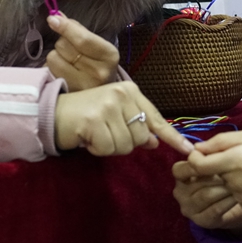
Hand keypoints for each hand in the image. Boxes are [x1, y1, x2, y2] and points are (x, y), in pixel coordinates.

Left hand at [46, 13, 119, 90]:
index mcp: (109, 56)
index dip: (65, 27)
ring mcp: (82, 86)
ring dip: (56, 56)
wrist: (102, 95)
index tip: (52, 19)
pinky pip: (48, 71)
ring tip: (67, 63)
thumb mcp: (96, 45)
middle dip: (63, 43)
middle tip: (71, 51)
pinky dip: (51, 68)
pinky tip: (62, 73)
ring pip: (53, 58)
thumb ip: (77, 30)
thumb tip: (56, 16)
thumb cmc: (97, 65)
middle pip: (64, 46)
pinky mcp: (68, 94)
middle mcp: (98, 73)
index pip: (82, 39)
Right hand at [54, 81, 193, 156]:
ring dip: (108, 147)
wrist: (52, 111)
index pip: (155, 119)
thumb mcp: (114, 117)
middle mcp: (121, 94)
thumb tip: (153, 142)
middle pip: (140, 138)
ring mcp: (108, 105)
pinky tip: (87, 137)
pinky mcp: (95, 119)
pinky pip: (108, 149)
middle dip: (122, 142)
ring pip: (125, 146)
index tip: (189, 151)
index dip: (172, 137)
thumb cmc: (85, 115)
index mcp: (130, 91)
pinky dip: (97, 149)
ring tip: (94, 134)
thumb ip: (135, 127)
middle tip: (103, 132)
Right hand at [172, 159, 241, 231]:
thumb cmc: (225, 177)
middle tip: (234, 170)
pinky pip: (215, 210)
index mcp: (180, 176)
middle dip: (217, 174)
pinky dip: (227, 202)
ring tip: (238, 183)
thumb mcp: (217, 162)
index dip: (196, 164)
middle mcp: (179, 193)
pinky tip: (238, 196)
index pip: (179, 169)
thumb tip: (201, 147)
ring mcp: (189, 209)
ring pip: (206, 195)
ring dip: (224, 188)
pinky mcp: (201, 221)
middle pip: (196, 181)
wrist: (239, 203)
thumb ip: (209, 154)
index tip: (216, 160)